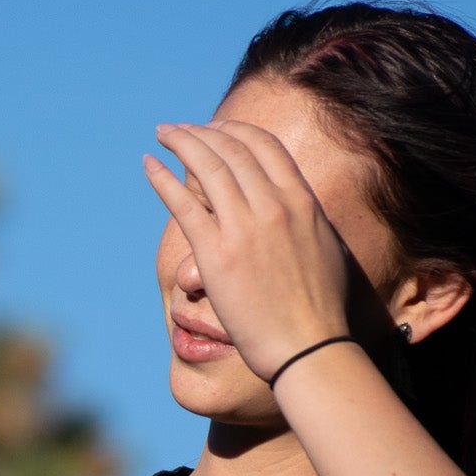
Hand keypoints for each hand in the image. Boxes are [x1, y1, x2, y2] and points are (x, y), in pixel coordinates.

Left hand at [142, 118, 354, 385]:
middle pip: (232, 148)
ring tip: (163, 135)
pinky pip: (182, 203)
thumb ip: (310, 222)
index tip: (218, 129)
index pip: (265, 146)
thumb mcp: (327, 250)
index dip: (236, 130)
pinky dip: (162, 179)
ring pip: (207, 165)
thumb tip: (304, 212)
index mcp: (302, 202)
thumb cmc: (321, 310)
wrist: (310, 346)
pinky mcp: (215, 254)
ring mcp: (243, 228)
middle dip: (202, 131)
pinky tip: (148, 164)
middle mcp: (274, 206)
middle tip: (182, 129)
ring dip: (180, 142)